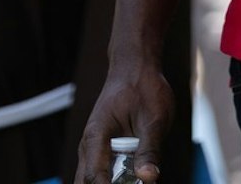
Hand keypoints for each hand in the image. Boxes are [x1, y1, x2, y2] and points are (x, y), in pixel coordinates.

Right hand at [73, 58, 174, 182]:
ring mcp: (94, 149)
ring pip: (90, 181)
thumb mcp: (154, 117)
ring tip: (134, 179)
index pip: (94, 177)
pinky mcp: (103, 151)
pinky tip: (135, 178)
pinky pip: (102, 175)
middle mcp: (89, 146)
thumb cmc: (143, 87)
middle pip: (86, 183)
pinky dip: (113, 181)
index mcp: (97, 136)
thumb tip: (149, 178)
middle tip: (132, 183)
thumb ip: (150, 148)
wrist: (135, 67)